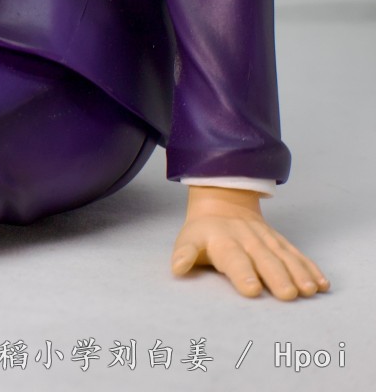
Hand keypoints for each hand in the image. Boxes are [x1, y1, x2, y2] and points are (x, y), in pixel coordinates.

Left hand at [171, 186, 327, 299]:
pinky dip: (311, 268)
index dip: (242, 274)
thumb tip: (177, 268)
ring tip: (309, 291)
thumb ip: (184, 254)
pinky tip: (322, 284)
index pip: (233, 258)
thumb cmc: (204, 233)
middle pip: (264, 259)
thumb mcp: (188, 239)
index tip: (252, 290)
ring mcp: (268, 240)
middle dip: (277, 277)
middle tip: (288, 295)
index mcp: (223, 242)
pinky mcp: (281, 242)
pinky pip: (298, 255)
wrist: (223, 205)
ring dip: (299, 274)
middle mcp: (248, 240)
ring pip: (285, 257)